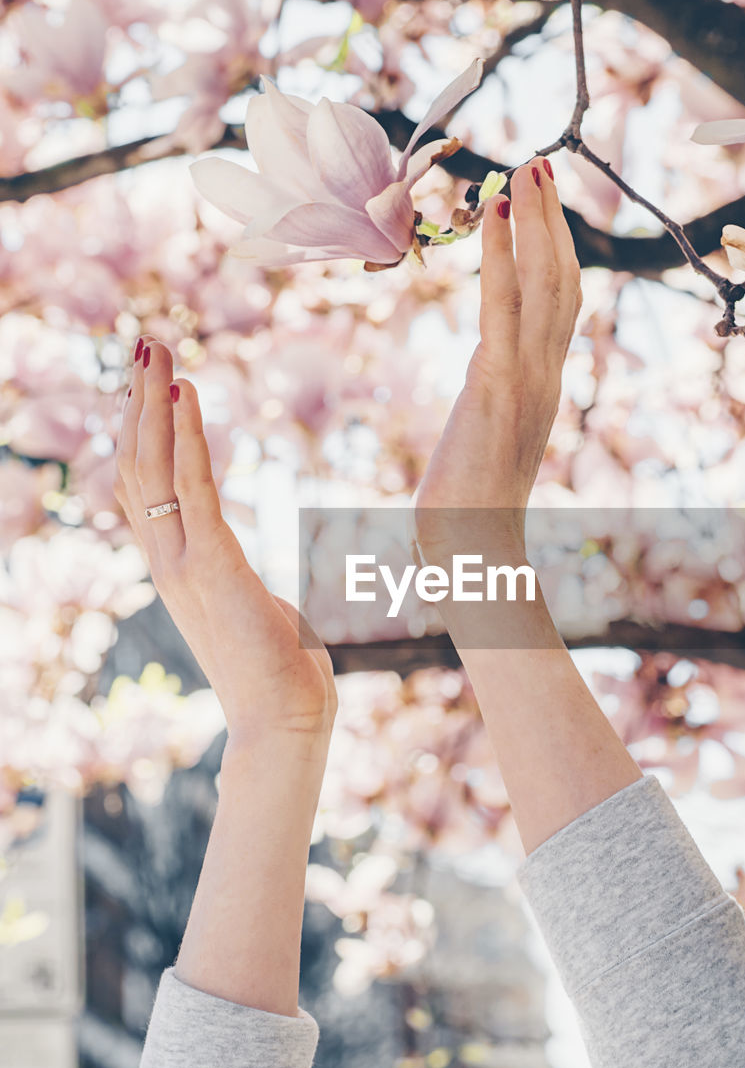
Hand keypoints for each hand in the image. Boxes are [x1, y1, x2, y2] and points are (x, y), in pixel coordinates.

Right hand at [113, 337, 335, 753]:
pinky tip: (187, 396)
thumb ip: (240, 584)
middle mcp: (167, 560)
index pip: (144, 486)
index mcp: (177, 567)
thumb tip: (252, 582)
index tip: (148, 384)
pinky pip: (192, 490)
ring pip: (153, 469)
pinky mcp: (212, 567)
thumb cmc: (280, 673)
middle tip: (145, 345)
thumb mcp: (253, 611)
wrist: (283, 722)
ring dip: (153, 405)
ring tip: (156, 352)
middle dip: (139, 403)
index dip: (141, 431)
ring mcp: (182, 564)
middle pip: (137, 466)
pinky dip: (187, 437)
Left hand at [415, 156, 580, 558]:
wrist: (475, 548)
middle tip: (540, 164)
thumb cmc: (469, 508)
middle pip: (562, 280)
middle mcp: (546, 374)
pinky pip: (504, 307)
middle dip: (552, 221)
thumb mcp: (485, 441)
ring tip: (526, 169)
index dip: (554, 250)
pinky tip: (494, 215)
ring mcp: (528, 377)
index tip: (541, 207)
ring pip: (543, 283)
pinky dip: (501, 256)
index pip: (559, 304)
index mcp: (543, 384)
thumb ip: (491, 407)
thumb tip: (481, 399)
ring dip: (536, 221)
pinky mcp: (500, 384)